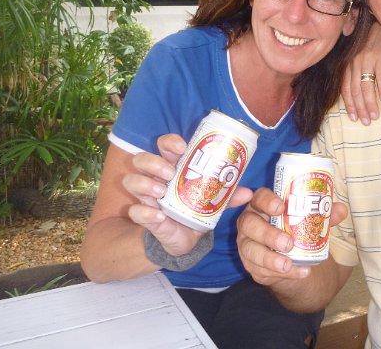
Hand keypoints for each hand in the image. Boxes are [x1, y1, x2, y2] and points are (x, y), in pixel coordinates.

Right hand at [123, 133, 251, 255]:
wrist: (186, 239)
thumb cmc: (197, 209)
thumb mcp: (214, 201)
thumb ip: (228, 195)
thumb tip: (248, 193)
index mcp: (173, 166)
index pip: (164, 145)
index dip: (170, 142)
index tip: (182, 147)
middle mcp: (156, 178)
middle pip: (141, 159)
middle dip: (154, 162)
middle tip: (170, 173)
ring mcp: (147, 197)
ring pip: (132, 180)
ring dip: (145, 184)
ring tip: (162, 192)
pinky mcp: (144, 216)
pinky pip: (135, 211)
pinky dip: (145, 212)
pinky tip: (159, 215)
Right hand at [236, 188, 347, 286]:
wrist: (292, 256)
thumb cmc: (296, 227)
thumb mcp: (309, 219)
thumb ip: (324, 214)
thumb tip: (341, 210)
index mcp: (262, 205)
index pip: (258, 198)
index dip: (266, 201)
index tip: (279, 207)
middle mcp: (250, 223)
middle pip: (249, 224)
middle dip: (267, 234)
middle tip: (287, 243)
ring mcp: (248, 245)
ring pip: (250, 250)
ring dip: (269, 259)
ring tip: (287, 264)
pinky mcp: (252, 265)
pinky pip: (261, 270)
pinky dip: (281, 274)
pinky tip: (298, 273)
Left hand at [340, 21, 380, 124]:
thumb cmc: (372, 43)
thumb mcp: (360, 56)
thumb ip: (357, 71)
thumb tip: (360, 93)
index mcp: (349, 65)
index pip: (346, 89)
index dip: (349, 105)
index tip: (354, 118)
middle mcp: (356, 63)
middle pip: (356, 91)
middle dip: (360, 108)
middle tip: (366, 122)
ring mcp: (368, 59)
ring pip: (366, 86)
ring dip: (370, 103)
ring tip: (375, 116)